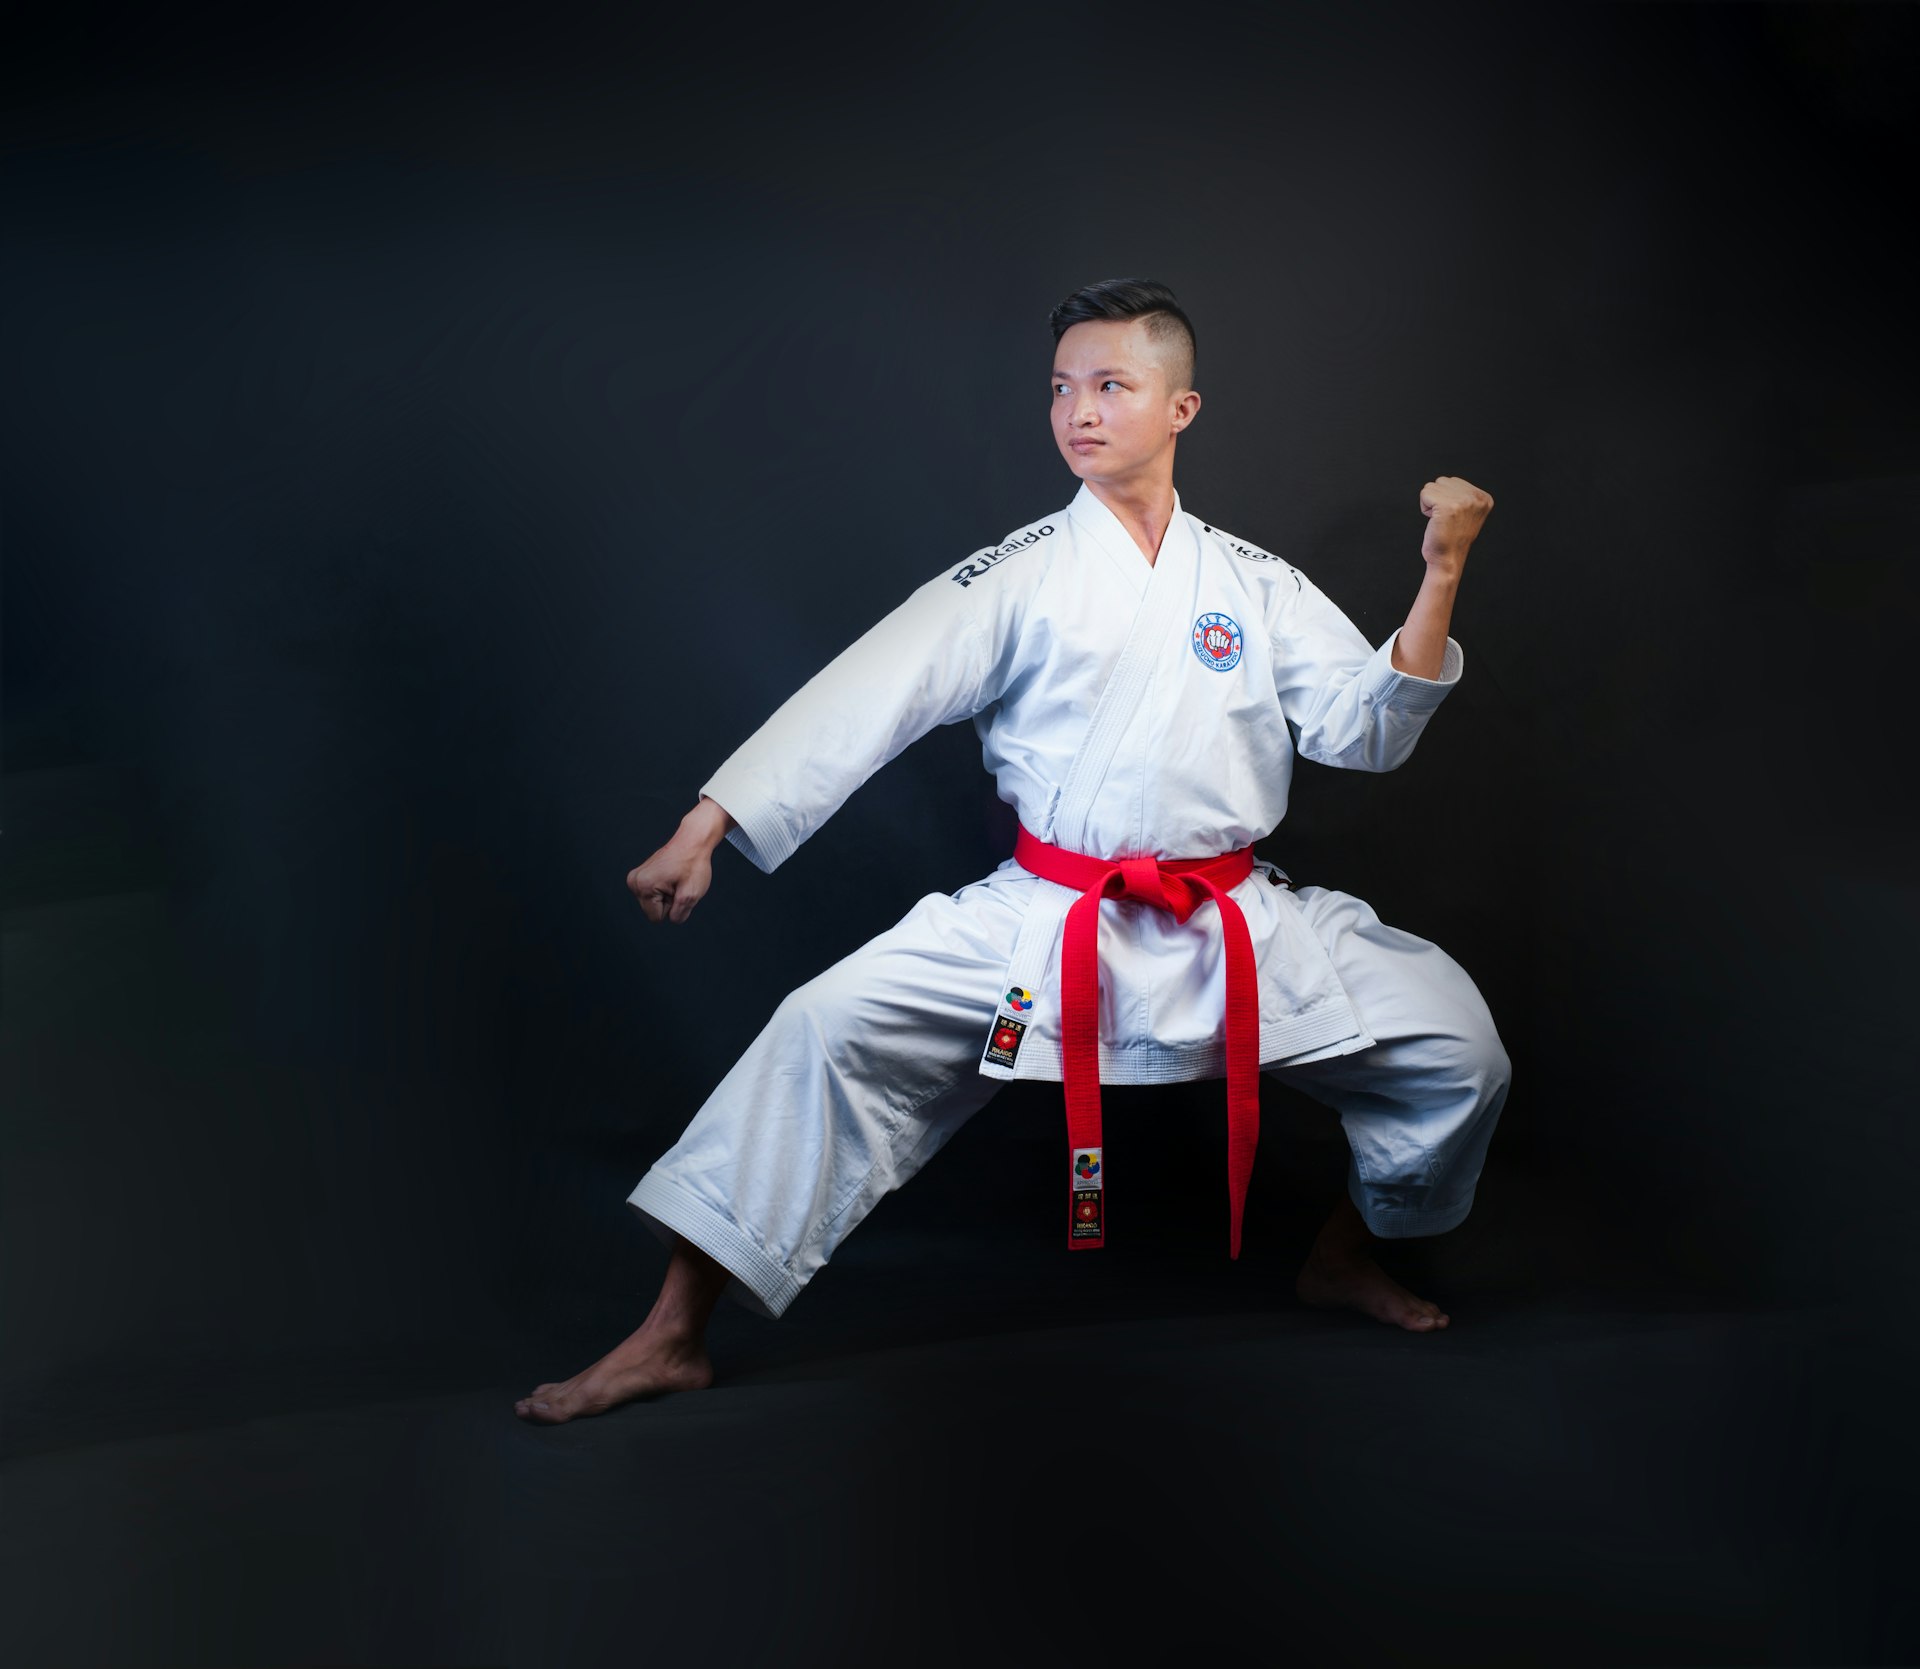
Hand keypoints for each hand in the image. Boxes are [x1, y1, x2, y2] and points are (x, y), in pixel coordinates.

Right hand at [627, 799, 732, 923]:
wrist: (693, 841)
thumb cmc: (693, 865)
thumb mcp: (691, 895)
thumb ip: (679, 914)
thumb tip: (671, 918)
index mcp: (644, 887)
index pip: (657, 917)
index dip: (672, 907)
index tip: (678, 889)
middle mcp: (634, 882)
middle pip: (652, 910)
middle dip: (668, 901)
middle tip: (678, 884)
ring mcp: (635, 877)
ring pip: (652, 902)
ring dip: (667, 895)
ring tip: (675, 879)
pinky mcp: (639, 875)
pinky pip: (652, 894)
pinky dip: (664, 888)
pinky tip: (671, 876)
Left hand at [1418, 476, 1493, 573]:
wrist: (1448, 560)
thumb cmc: (1452, 538)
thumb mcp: (1467, 513)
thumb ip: (1463, 495)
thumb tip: (1447, 481)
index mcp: (1484, 498)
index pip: (1454, 481)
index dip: (1447, 499)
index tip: (1454, 517)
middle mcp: (1476, 497)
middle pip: (1442, 481)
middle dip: (1438, 499)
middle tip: (1445, 519)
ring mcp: (1463, 501)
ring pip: (1432, 486)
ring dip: (1431, 503)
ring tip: (1440, 520)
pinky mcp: (1448, 506)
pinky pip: (1424, 494)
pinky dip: (1424, 508)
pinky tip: (1434, 521)